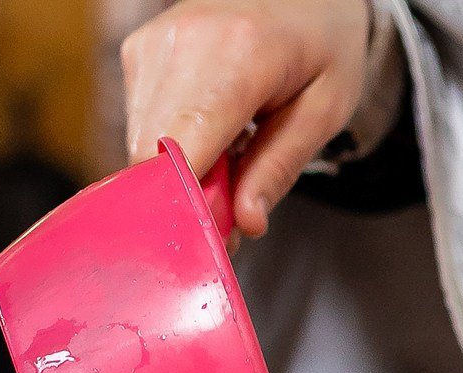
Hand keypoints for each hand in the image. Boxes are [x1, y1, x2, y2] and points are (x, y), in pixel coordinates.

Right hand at [122, 0, 371, 236]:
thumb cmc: (322, 46)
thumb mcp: (325, 110)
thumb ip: (280, 167)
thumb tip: (245, 224)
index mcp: (237, 55)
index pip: (181, 150)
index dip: (188, 204)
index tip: (217, 240)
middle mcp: (180, 42)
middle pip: (150, 155)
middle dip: (187, 196)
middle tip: (236, 212)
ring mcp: (151, 42)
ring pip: (139, 145)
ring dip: (180, 172)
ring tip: (234, 157)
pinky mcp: (137, 50)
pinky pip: (140, 123)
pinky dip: (172, 146)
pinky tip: (213, 132)